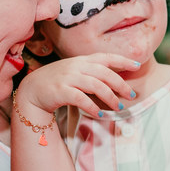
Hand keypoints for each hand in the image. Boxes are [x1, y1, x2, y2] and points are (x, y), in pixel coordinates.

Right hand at [14, 53, 137, 121]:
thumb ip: (92, 72)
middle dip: (120, 84)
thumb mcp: (75, 71)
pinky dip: (92, 106)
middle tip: (130, 96)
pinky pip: (81, 98)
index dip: (123, 60)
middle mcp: (76, 66)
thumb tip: (115, 80)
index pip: (106, 57)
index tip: (137, 65)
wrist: (32, 90)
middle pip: (104, 73)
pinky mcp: (61, 91)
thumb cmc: (57, 81)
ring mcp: (68, 78)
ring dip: (110, 97)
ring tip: (118, 108)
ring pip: (95, 85)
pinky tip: (99, 113)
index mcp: (82, 60)